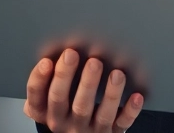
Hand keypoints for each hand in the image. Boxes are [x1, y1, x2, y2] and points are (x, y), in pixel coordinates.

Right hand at [24, 50, 142, 132]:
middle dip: (66, 76)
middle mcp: (65, 123)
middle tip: (72, 54)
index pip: (37, 98)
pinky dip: (130, 110)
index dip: (38, 80)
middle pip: (63, 101)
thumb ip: (49, 80)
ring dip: (108, 94)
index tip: (46, 61)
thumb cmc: (68, 107)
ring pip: (97, 113)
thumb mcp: (51, 98)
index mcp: (47, 112)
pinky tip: (136, 96)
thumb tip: (49, 49)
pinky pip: (121, 123)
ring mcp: (88, 129)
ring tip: (116, 73)